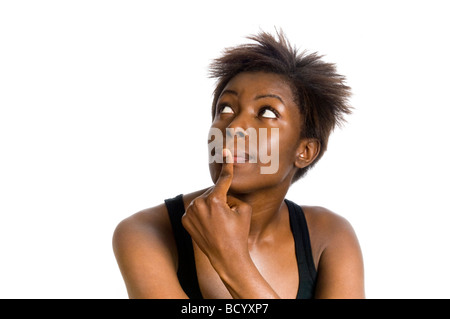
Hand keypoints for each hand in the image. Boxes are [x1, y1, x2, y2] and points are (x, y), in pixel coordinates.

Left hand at [182, 149, 252, 266]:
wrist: (227, 257)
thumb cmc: (239, 233)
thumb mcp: (244, 209)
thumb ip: (234, 194)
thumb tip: (224, 192)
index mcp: (214, 200)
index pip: (223, 178)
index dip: (227, 165)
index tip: (226, 151)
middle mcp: (198, 204)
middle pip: (213, 192)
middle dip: (222, 199)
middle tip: (228, 216)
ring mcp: (189, 213)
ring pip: (204, 200)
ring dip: (212, 206)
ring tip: (218, 223)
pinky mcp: (184, 220)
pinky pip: (196, 209)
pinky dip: (202, 213)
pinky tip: (209, 225)